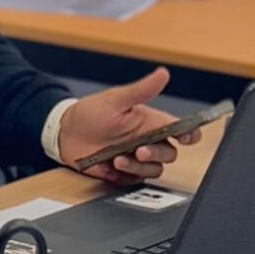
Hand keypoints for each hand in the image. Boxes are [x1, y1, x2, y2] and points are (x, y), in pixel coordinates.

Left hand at [57, 67, 201, 184]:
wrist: (65, 133)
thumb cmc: (90, 112)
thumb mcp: (115, 100)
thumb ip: (141, 90)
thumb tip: (163, 73)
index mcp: (150, 122)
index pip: (180, 129)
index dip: (190, 134)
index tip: (186, 137)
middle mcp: (147, 141)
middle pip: (169, 153)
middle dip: (158, 153)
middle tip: (140, 150)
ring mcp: (136, 158)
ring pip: (155, 169)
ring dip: (140, 166)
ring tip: (119, 159)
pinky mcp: (125, 173)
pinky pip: (136, 180)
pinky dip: (127, 175)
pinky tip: (112, 166)